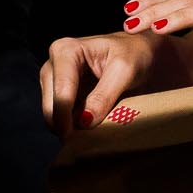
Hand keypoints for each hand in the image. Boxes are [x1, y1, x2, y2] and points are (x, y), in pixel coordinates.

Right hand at [39, 31, 161, 138]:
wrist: (141, 54)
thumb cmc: (135, 54)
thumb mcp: (126, 71)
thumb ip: (105, 95)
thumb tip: (84, 121)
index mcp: (66, 51)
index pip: (61, 89)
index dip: (64, 116)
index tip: (73, 138)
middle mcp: (53, 65)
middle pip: (50, 105)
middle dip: (66, 125)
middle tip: (87, 141)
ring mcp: (54, 81)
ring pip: (52, 115)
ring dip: (70, 128)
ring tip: (92, 134)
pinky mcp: (60, 96)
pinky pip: (60, 118)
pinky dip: (73, 127)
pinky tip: (89, 130)